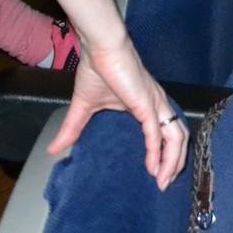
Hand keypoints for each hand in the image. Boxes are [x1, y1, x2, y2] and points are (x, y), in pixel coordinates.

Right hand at [48, 35, 187, 189]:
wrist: (100, 48)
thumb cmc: (98, 69)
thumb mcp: (85, 107)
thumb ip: (73, 129)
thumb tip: (53, 149)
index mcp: (149, 105)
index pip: (167, 133)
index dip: (167, 154)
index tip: (159, 176)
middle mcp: (158, 105)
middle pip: (178, 138)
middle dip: (175, 164)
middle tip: (165, 185)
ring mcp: (155, 104)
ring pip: (175, 137)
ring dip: (172, 162)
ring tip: (163, 181)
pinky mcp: (146, 103)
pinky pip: (156, 132)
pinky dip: (158, 151)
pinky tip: (154, 168)